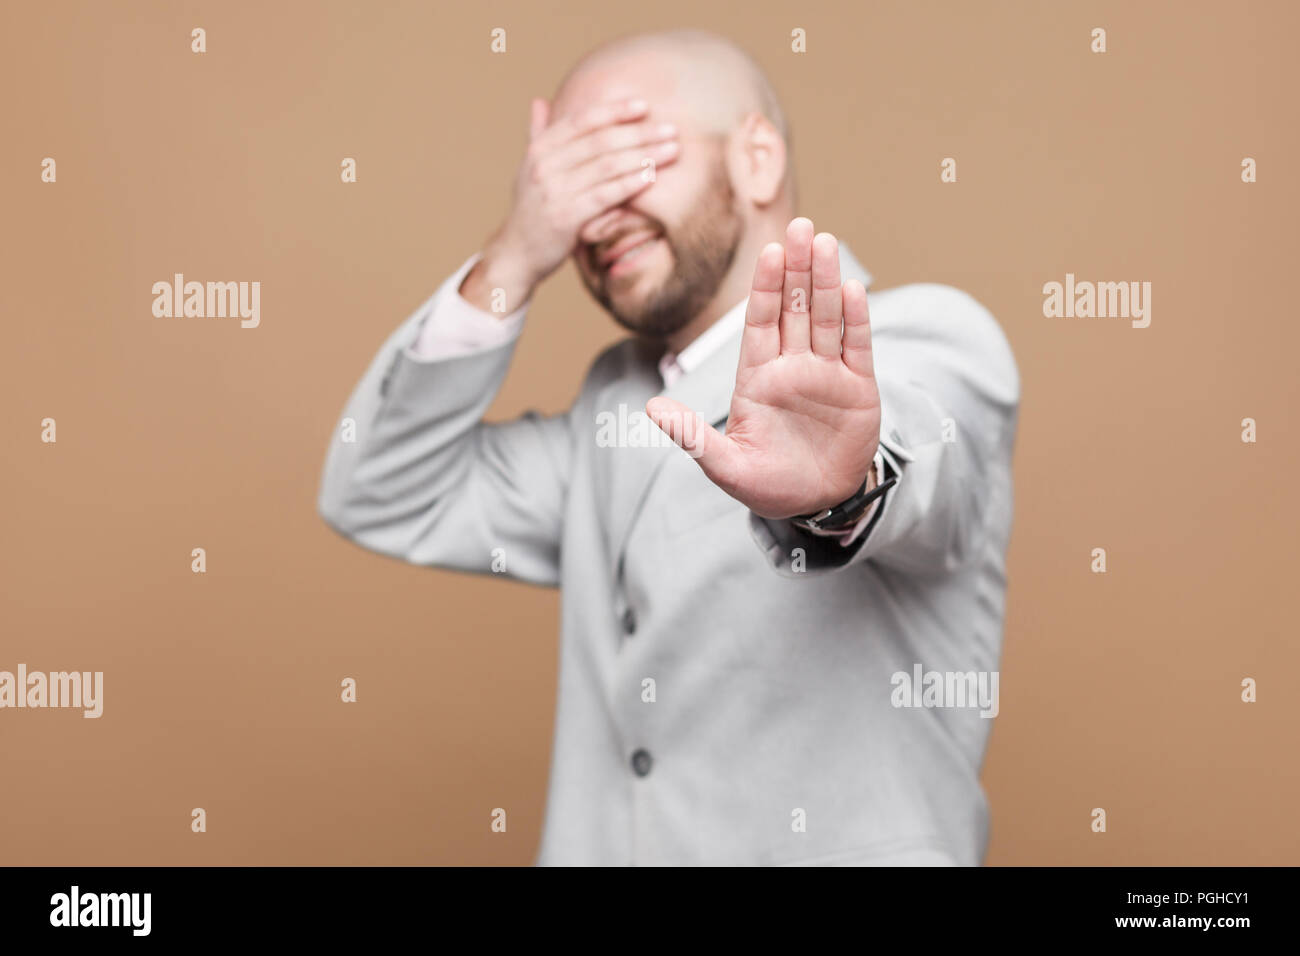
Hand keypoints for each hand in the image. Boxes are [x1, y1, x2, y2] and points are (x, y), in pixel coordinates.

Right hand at [460, 97, 680, 311]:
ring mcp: (554, 191)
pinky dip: (631, 184)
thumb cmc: (533, 209)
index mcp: (540, 148)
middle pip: (601, 141)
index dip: (615, 111)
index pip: (582, 121)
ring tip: (672, 150)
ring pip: (607, 166)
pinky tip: (653, 176)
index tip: (644, 106)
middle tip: (671, 129)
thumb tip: (539, 101)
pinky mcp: (565, 217)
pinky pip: (605, 195)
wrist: (517, 253)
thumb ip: (537, 135)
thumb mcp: (530, 169)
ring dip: (644, 156)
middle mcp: (545, 165)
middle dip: (640, 133)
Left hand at [646, 218, 880, 519]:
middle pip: (795, 308)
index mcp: (757, 378)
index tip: (769, 252)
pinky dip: (855, 320)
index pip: (761, 322)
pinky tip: (853, 290)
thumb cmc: (766, 486)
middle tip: (800, 225)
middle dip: (797, 268)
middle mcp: (792, 368)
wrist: (816, 505)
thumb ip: (692, 436)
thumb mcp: (724, 465)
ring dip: (826, 281)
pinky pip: (856, 348)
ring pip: (825, 318)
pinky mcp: (857, 389)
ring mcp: (826, 375)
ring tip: (826, 242)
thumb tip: (652, 408)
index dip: (766, 287)